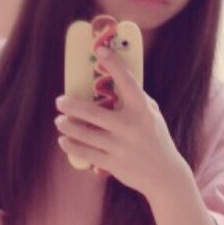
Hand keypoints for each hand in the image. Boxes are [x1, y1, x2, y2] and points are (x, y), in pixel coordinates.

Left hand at [54, 46, 185, 200]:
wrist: (164, 175)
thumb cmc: (155, 138)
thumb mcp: (151, 115)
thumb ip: (135, 98)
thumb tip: (113, 79)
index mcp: (142, 110)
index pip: (127, 82)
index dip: (114, 64)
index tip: (100, 50)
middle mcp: (131, 127)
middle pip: (93, 112)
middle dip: (71, 105)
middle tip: (60, 101)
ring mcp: (121, 146)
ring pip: (85, 134)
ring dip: (67, 126)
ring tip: (59, 120)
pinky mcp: (113, 163)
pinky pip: (86, 152)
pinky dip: (71, 145)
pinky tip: (63, 140)